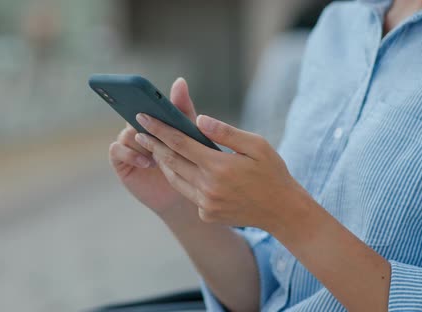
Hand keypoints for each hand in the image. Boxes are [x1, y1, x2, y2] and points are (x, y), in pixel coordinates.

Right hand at [108, 78, 198, 214]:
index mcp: (153, 120)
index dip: (140, 95)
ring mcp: (128, 144)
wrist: (185, 191)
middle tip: (144, 115)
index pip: (144, 102)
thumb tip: (180, 81)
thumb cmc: (188, 160)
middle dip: (138, 114)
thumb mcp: (189, 133)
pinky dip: (131, 153)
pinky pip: (117, 149)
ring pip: (127, 132)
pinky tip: (147, 162)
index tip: (142, 91)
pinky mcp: (121, 161)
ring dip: (140, 139)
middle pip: (131, 115)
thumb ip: (182, 109)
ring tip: (154, 149)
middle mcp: (137, 129)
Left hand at [134, 112, 299, 228]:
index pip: (179, 143)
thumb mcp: (256, 145)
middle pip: (171, 161)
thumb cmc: (271, 172)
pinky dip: (180, 179)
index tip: (143, 117)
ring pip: (175, 178)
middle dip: (153, 144)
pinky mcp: (206, 214)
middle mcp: (208, 186)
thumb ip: (225, 132)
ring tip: (154, 147)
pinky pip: (187, 193)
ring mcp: (206, 203)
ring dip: (162, 162)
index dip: (159, 129)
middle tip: (140, 131)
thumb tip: (199, 120)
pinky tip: (177, 168)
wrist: (281, 211)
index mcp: (218, 166)